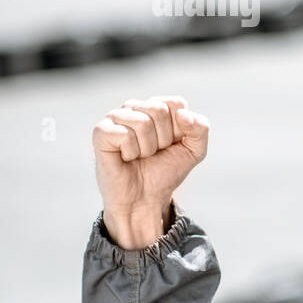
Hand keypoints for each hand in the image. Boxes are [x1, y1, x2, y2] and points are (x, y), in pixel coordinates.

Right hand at [92, 96, 209, 247]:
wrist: (145, 198)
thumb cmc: (166, 171)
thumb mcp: (195, 150)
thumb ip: (200, 128)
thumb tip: (183, 114)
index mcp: (156, 106)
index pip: (176, 103)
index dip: (180, 129)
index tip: (172, 144)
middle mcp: (135, 107)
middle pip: (160, 110)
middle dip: (164, 139)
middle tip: (154, 152)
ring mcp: (115, 117)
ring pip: (143, 122)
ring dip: (148, 148)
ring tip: (140, 156)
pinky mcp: (101, 131)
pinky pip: (125, 134)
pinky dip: (131, 152)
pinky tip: (126, 157)